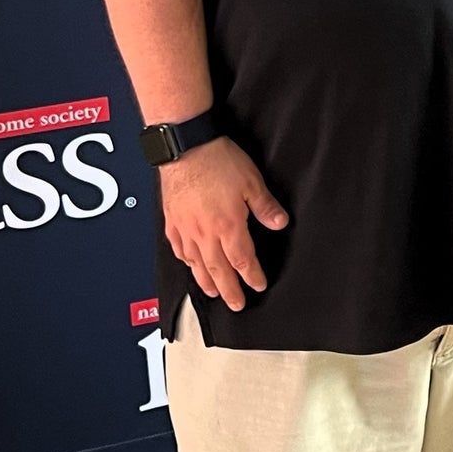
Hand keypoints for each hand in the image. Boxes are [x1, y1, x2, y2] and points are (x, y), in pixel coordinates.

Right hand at [160, 138, 287, 310]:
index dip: (252, 276)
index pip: (243, 261)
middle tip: (236, 305)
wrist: (185, 146)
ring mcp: (186, 228)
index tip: (258, 285)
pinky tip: (189, 264)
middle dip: (230, 291)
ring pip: (196, 264)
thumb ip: (266, 206)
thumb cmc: (216, 160)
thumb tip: (280, 223)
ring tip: (213, 293)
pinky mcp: (172, 220)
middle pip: (219, 271)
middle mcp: (205, 233)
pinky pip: (178, 249)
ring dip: (206, 282)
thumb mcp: (252, 181)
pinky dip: (186, 261)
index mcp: (228, 226)